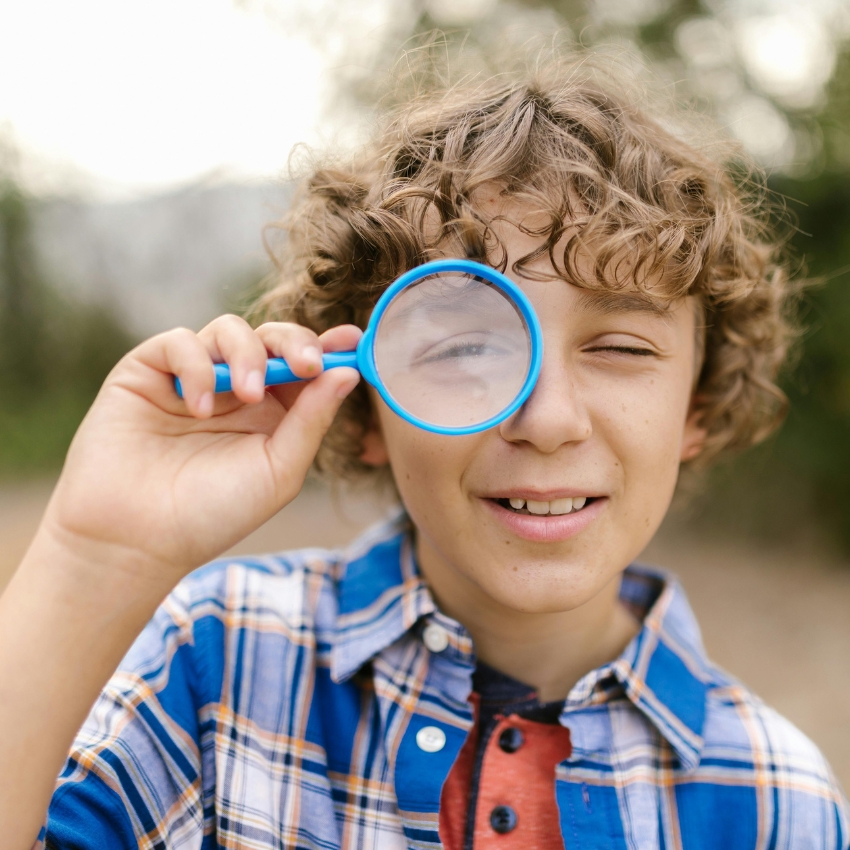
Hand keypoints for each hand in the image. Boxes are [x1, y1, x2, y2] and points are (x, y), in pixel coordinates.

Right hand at [39, 314, 361, 589]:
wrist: (137, 539)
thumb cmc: (213, 513)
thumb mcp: (278, 470)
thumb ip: (311, 419)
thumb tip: (348, 372)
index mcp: (272, 413)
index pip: (304, 366)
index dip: (329, 349)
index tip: (353, 341)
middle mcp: (235, 390)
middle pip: (272, 338)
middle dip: (295, 342)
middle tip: (307, 364)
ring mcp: (192, 377)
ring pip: (229, 330)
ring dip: (248, 355)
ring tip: (248, 395)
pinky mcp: (148, 371)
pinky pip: (180, 342)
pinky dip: (196, 366)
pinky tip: (197, 407)